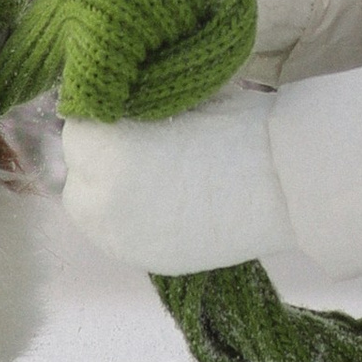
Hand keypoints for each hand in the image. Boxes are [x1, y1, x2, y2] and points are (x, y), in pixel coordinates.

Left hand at [57, 99, 294, 274]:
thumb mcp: (167, 100)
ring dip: (111, 194)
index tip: (129, 118)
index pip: (77, 131)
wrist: (284, 179)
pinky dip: (134, 221)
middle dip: (102, 161)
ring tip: (152, 178)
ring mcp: (122, 237)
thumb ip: (127, 112)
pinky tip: (166, 204)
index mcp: (101, 148)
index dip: (105, 122)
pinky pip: (121, 236)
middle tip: (140, 149)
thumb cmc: (233, 125)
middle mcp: (100, 199)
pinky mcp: (148, 261)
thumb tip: (107, 115)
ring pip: (94, 211)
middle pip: (79, 175)